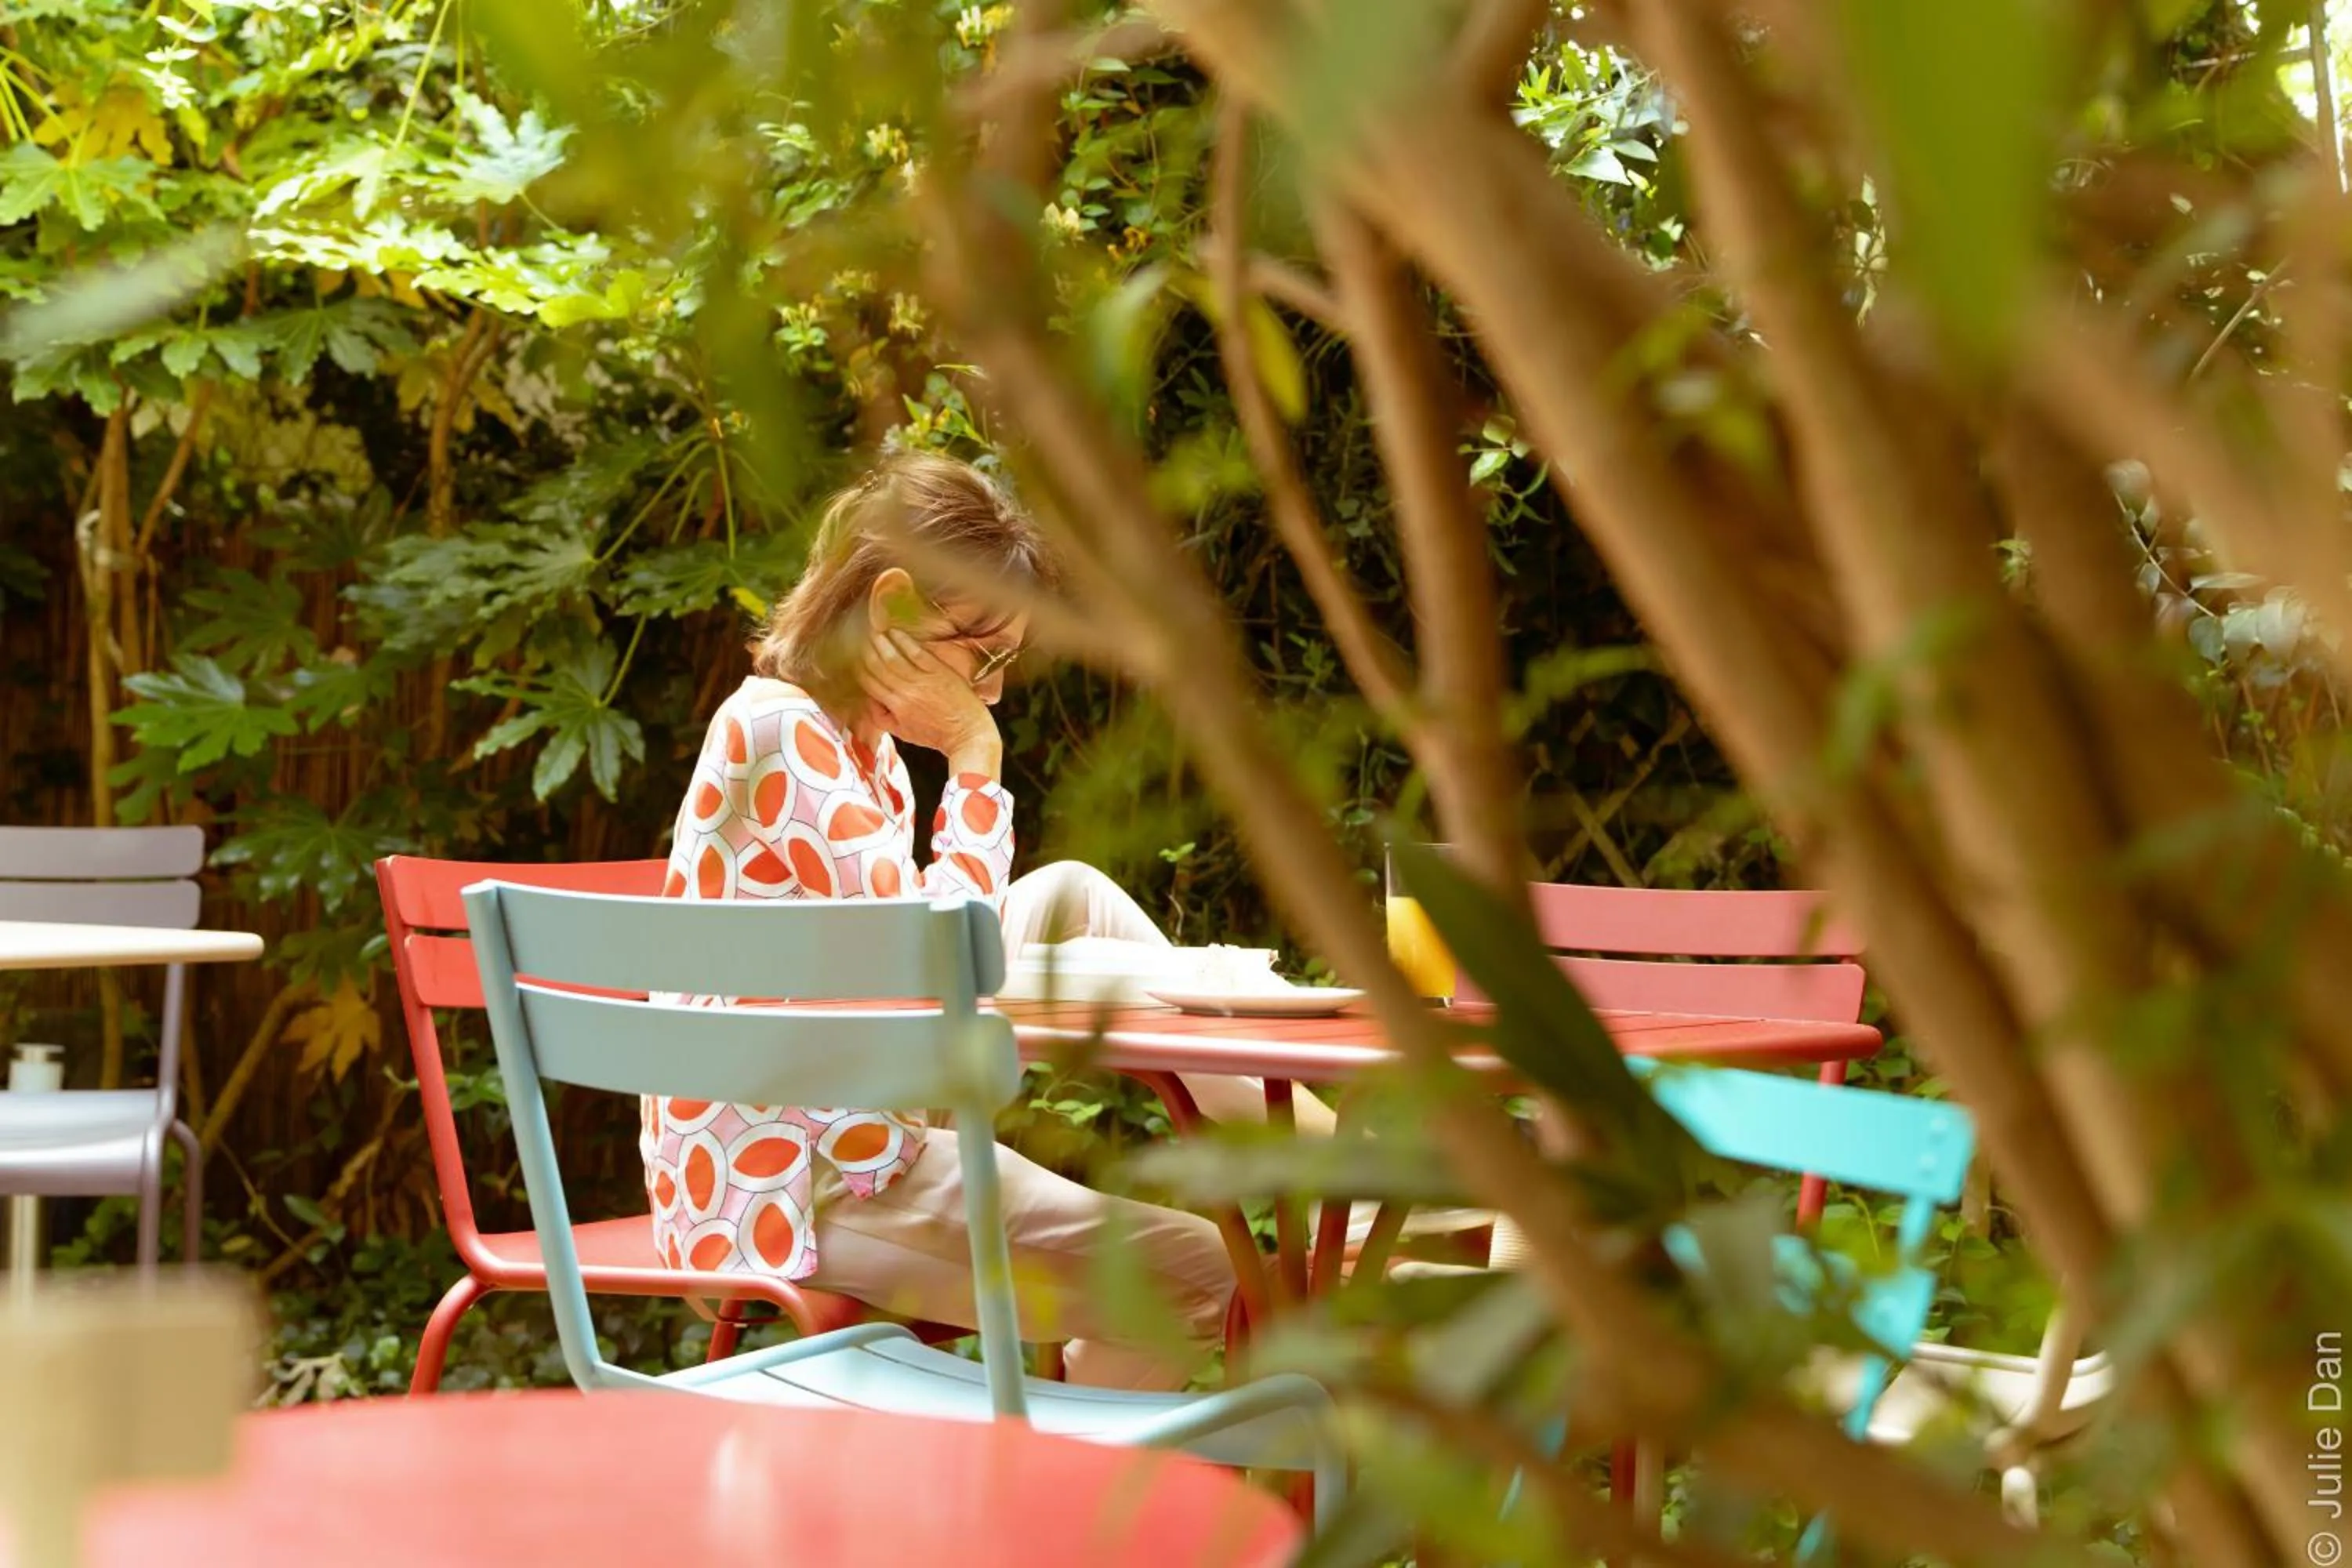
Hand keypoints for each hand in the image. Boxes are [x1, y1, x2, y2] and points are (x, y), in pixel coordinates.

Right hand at [860, 628, 1001, 775]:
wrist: (968, 735)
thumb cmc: (938, 735)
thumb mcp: (904, 733)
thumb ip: (883, 718)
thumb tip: (869, 701)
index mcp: (895, 707)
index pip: (869, 683)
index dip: (860, 668)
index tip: (855, 656)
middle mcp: (905, 692)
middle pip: (878, 667)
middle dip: (867, 651)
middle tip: (861, 638)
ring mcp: (922, 681)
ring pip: (893, 658)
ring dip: (881, 643)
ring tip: (874, 632)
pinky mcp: (939, 672)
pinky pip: (917, 653)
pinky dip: (904, 641)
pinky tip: (895, 632)